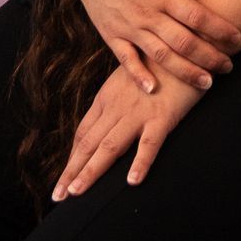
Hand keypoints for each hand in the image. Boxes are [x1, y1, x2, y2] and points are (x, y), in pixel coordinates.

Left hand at [51, 64, 204, 197]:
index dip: (72, 157)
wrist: (183, 45)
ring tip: (76, 192)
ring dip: (90, 171)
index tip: (63, 177)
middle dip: (71, 171)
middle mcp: (116, 107)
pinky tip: (132, 181)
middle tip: (58, 196)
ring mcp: (138, 112)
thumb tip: (110, 119)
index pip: (83, 133)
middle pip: (88, 143)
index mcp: (107, 97)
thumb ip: (118, 98)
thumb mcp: (129, 76)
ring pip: (109, 147)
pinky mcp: (162, 116)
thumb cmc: (159, 61)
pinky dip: (140, 162)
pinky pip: (149, 143)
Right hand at [59, 0, 240, 101]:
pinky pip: (126, 60)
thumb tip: (212, 2)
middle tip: (228, 67)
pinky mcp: (111, 35)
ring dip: (185, 72)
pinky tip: (154, 90)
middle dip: (209, 57)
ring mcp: (128, 26)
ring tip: (206, 83)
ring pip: (161, 56)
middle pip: (184, 41)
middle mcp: (147, 12)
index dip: (221, 29)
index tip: (239, 39)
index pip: (198, 16)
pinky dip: (139, 76)